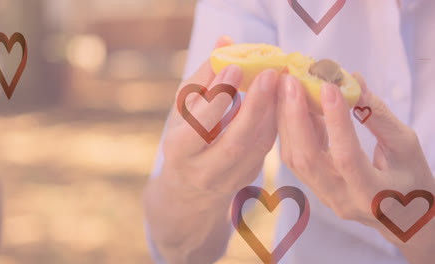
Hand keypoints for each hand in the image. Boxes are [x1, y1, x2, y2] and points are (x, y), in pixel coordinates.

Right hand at [160, 36, 280, 195]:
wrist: (189, 184)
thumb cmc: (184, 134)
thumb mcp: (184, 107)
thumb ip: (205, 76)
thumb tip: (225, 41)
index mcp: (179, 150)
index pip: (198, 127)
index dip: (217, 99)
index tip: (234, 68)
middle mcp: (203, 171)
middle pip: (235, 142)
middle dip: (255, 107)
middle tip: (270, 74)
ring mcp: (229, 179)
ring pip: (257, 146)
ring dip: (272, 111)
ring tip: (281, 81)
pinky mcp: (247, 177)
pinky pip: (266, 148)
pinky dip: (275, 121)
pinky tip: (280, 98)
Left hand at [276, 73, 434, 262]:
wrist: (404, 217)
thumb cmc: (411, 179)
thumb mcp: (405, 147)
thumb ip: (378, 116)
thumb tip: (353, 80)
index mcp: (372, 194)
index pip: (347, 157)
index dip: (336, 121)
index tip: (328, 86)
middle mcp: (342, 199)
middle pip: (307, 159)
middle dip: (295, 117)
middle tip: (291, 82)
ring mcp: (324, 196)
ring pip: (295, 159)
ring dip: (287, 121)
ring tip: (285, 88)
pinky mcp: (315, 188)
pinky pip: (296, 159)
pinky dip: (292, 131)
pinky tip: (292, 105)